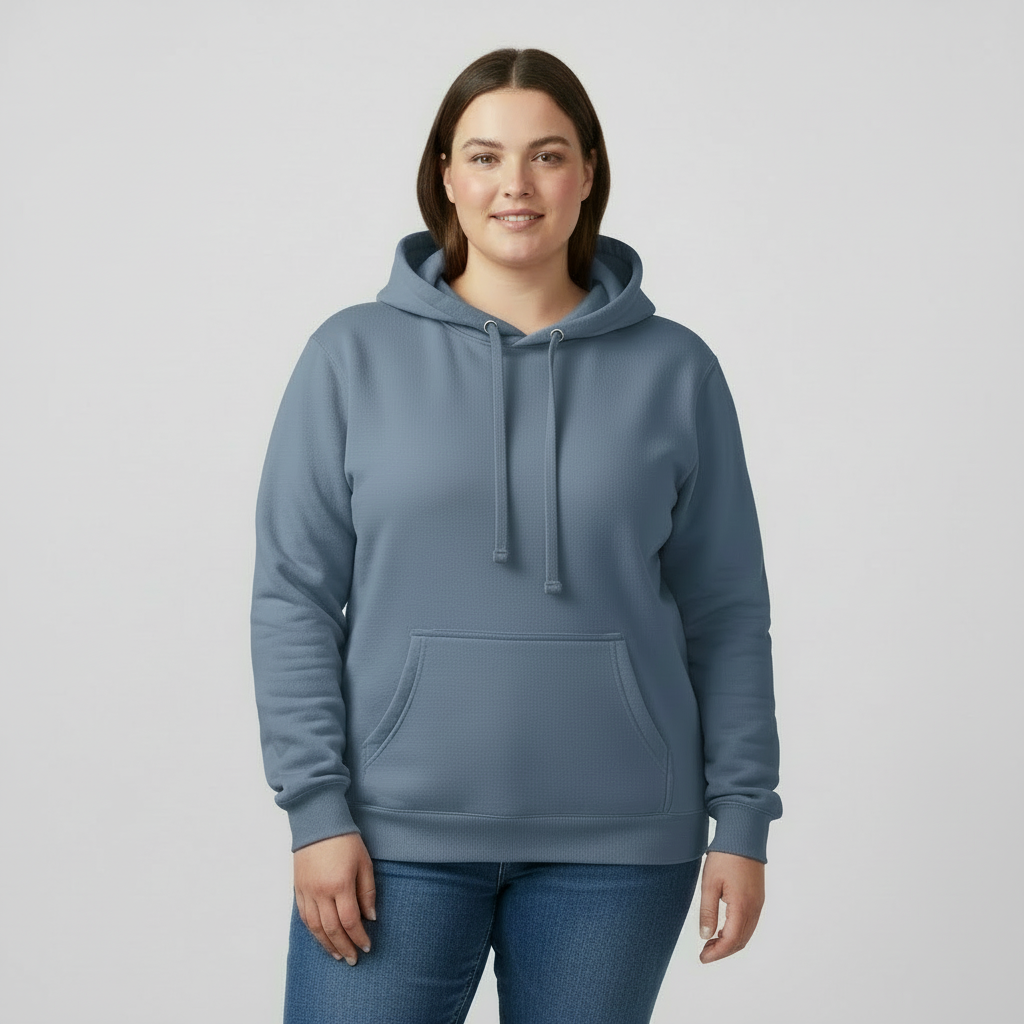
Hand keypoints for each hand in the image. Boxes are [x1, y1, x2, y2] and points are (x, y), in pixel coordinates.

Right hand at [293, 832, 376, 964]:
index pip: (350, 920)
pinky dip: (313, 931)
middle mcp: (321, 891)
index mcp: (340, 884)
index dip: (359, 936)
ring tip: (337, 955)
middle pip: (332, 928)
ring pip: (315, 927)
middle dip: (344, 946)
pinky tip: (321, 937)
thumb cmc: (345, 840)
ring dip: (326, 944)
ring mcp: (307, 891)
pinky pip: (304, 916)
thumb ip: (367, 891)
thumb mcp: (364, 862)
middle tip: (353, 959)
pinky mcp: (298, 888)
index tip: (367, 946)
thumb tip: (370, 917)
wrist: (318, 821)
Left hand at [697, 850, 764, 963]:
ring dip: (730, 943)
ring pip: (746, 933)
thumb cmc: (724, 857)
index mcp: (742, 907)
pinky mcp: (758, 897)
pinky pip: (750, 923)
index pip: (731, 941)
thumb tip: (705, 937)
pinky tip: (723, 928)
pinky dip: (737, 932)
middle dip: (723, 951)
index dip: (717, 953)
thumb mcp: (709, 883)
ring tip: (711, 942)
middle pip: (741, 941)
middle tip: (704, 953)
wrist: (743, 835)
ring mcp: (758, 903)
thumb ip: (707, 912)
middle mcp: (754, 908)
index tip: (702, 958)